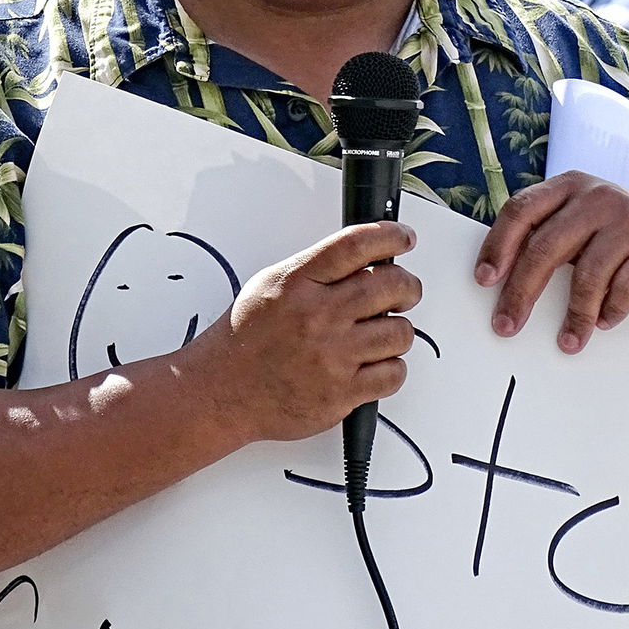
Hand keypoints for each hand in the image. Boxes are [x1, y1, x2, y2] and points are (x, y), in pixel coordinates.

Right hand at [205, 222, 421, 444]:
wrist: (220, 393)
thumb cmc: (244, 341)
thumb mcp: (271, 284)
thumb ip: (316, 270)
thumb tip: (363, 257)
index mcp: (299, 283)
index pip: (358, 244)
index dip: (391, 235)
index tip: (404, 238)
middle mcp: (319, 316)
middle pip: (392, 285)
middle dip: (407, 286)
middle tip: (405, 291)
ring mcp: (333, 356)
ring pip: (401, 332)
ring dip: (398, 331)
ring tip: (381, 333)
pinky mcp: (342, 393)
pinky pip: (394, 374)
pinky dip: (391, 368)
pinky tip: (375, 364)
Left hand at [475, 171, 628, 354]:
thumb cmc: (617, 243)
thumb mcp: (580, 227)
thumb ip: (546, 237)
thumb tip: (498, 279)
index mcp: (571, 187)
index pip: (522, 210)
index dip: (498, 245)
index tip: (484, 280)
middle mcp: (599, 197)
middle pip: (547, 246)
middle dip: (522, 291)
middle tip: (507, 325)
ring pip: (587, 274)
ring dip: (574, 316)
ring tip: (569, 340)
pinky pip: (624, 290)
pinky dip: (610, 313)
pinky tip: (605, 322)